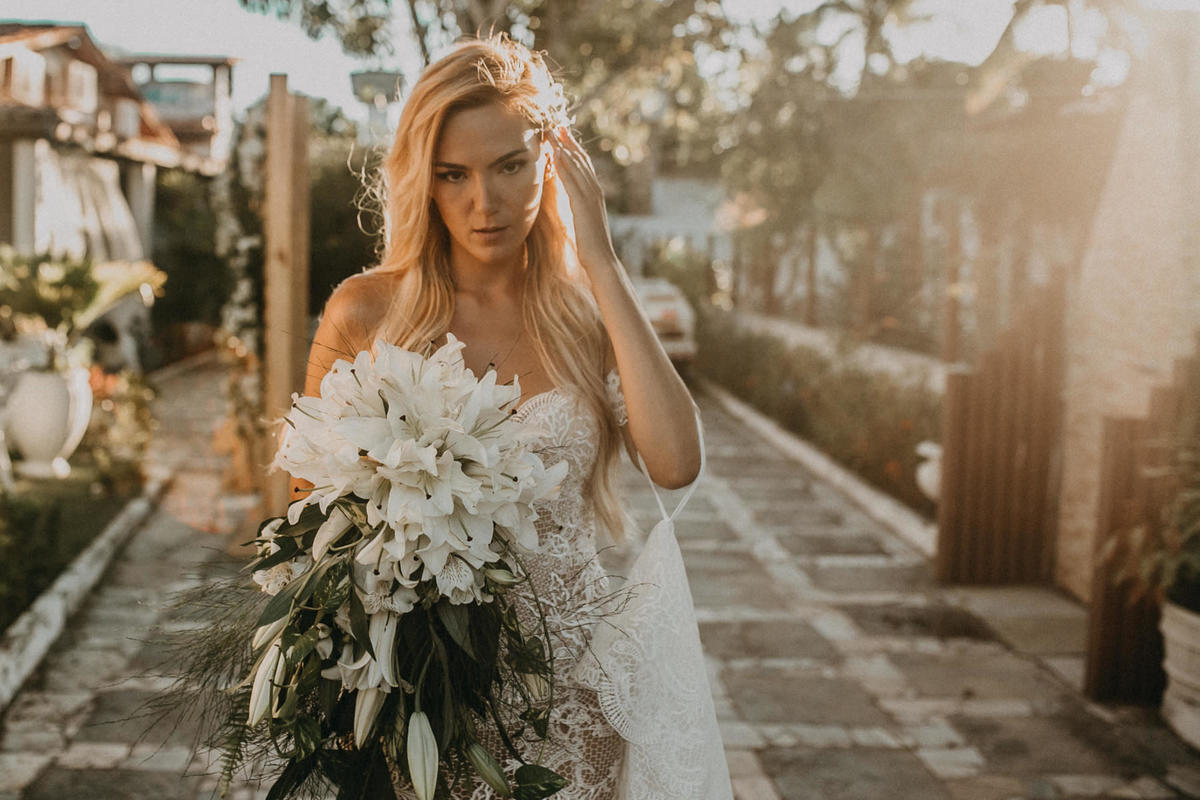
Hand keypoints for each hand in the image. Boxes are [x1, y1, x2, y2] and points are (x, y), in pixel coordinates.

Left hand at [550, 128, 618, 273]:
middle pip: (581, 159)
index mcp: (594, 194)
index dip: (572, 149)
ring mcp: (590, 195)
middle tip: (556, 124)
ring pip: (576, 164)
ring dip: (564, 146)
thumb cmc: (591, 246)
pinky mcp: (583, 203)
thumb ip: (579, 209)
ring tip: (552, 131)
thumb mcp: (584, 222)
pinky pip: (572, 178)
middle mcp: (594, 190)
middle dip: (568, 141)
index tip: (561, 135)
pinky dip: (564, 163)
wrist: (601, 260)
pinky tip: (555, 152)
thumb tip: (572, 205)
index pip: (583, 166)